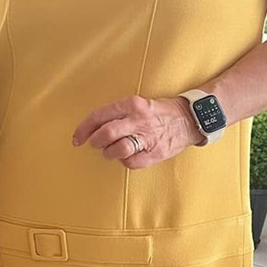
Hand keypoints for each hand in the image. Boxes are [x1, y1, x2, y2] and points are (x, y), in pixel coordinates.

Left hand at [72, 95, 199, 167]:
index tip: (77, 138)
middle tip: (95, 144)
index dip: (84, 129)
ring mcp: (147, 137)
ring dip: (108, 153)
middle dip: (95, 142)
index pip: (99, 116)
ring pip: (117, 149)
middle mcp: (138, 119)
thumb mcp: (137, 104)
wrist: (188, 119)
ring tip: (112, 150)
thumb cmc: (158, 113)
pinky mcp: (154, 153)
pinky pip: (130, 162)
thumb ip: (117, 114)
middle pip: (106, 133)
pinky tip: (128, 155)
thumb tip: (93, 128)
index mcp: (131, 104)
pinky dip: (124, 161)